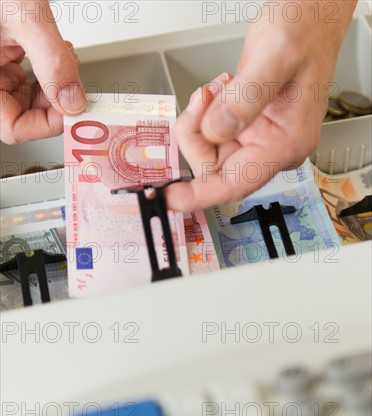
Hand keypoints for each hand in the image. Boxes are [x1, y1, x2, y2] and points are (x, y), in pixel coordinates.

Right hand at [0, 0, 86, 143]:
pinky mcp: (0, 53)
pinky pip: (26, 77)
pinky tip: (59, 52)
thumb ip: (51, 61)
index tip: (75, 108)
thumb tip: (73, 102)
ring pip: (28, 98)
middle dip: (56, 100)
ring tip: (67, 59)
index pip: (13, 127)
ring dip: (56, 84)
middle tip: (78, 84)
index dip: (46, 124)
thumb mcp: (24, 15)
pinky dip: (48, 69)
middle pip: (23, 114)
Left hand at [166, 1, 356, 211]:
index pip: (237, 184)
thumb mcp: (275, 56)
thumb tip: (216, 132)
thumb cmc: (305, 32)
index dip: (199, 196)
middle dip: (197, 132)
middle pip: (214, 167)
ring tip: (218, 88)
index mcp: (286, 143)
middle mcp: (272, 149)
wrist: (310, 19)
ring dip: (200, 119)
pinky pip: (211, 135)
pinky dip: (204, 112)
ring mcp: (258, 140)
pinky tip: (221, 90)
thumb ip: (245, 98)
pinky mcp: (246, 129)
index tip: (171, 198)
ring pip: (208, 150)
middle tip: (204, 98)